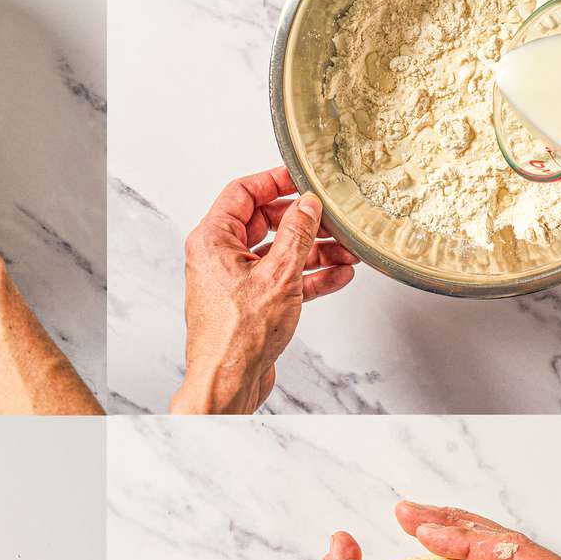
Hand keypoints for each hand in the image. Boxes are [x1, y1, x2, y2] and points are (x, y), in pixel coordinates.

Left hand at [169, 167, 358, 413]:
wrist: (228, 383)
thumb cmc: (236, 337)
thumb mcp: (278, 274)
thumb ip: (297, 234)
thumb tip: (308, 205)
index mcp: (212, 240)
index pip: (242, 193)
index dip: (274, 181)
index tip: (302, 177)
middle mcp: (219, 258)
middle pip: (265, 223)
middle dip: (304, 222)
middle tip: (333, 218)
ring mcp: (235, 282)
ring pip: (278, 254)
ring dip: (314, 251)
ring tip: (348, 249)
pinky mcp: (251, 304)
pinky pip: (282, 280)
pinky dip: (309, 277)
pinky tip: (338, 274)